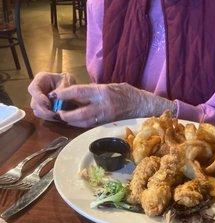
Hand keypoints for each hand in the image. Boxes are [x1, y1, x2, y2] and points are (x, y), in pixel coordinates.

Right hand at [28, 72, 75, 119]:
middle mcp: (37, 90)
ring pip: (37, 111)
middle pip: (34, 103)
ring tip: (58, 116)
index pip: (33, 89)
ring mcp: (39, 100)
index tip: (49, 104)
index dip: (39, 98)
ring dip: (47, 115)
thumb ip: (62, 89)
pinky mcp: (43, 108)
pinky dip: (50, 118)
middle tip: (55, 114)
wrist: (70, 87)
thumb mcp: (67, 81)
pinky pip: (43, 116)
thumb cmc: (67, 81)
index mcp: (40, 79)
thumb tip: (55, 97)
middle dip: (44, 110)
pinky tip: (58, 117)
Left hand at [51, 83, 176, 127]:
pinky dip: (81, 125)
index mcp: (103, 92)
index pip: (79, 93)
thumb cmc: (127, 93)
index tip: (54, 95)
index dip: (64, 94)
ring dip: (72, 121)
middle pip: (80, 114)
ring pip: (84, 123)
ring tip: (64, 117)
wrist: (143, 106)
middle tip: (58, 112)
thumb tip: (77, 94)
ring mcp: (106, 118)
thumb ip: (94, 90)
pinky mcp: (108, 126)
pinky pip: (91, 126)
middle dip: (66, 114)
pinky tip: (75, 122)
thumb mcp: (110, 86)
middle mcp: (104, 106)